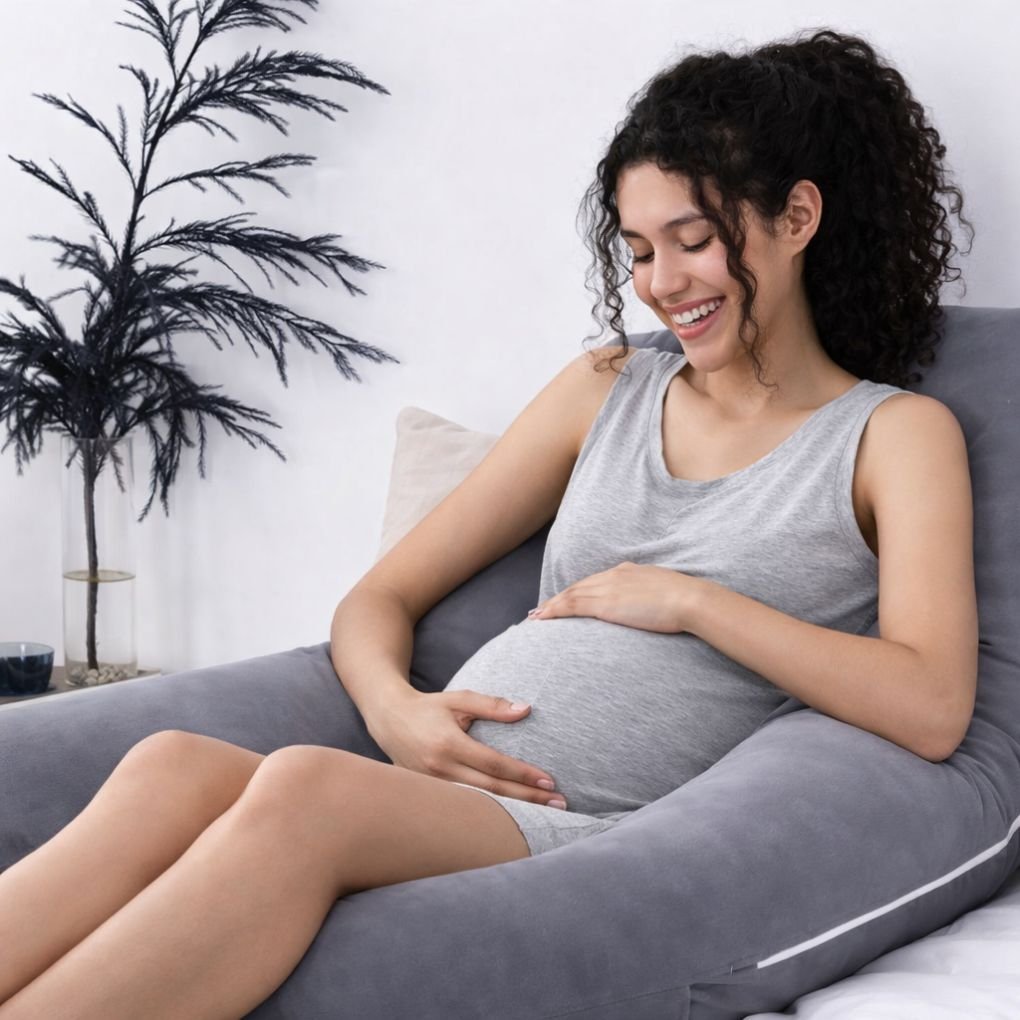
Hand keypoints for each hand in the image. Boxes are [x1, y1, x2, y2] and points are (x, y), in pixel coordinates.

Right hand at [365, 686, 567, 807]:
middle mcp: (440, 770)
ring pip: (478, 806)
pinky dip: (489, 815)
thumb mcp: (459, 699)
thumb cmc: (429, 708)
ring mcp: (433, 788)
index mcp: (449, 744)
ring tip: (544, 816)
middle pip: (492, 791)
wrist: (388, 720)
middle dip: (529, 798)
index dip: (524, 774)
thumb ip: (492, 705)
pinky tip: (511, 819)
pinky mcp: (429, 797)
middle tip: (560, 804)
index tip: (550, 781)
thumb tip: (526, 710)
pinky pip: (464, 808)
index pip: (495, 765)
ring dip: (513, 812)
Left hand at [528, 561, 699, 632]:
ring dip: (551, 606)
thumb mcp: (665, 593)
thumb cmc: (686, 601)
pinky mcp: (605, 603)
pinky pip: (571, 606)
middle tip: (541, 610)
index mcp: (627, 571)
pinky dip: (553, 611)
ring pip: (570, 596)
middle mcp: (613, 575)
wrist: (690, 599)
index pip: (595, 582)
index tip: (565, 600)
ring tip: (536, 617)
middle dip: (558, 599)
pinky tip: (541, 618)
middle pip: (578, 587)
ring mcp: (608, 588)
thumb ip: (651, 597)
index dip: (577, 592)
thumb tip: (649, 608)